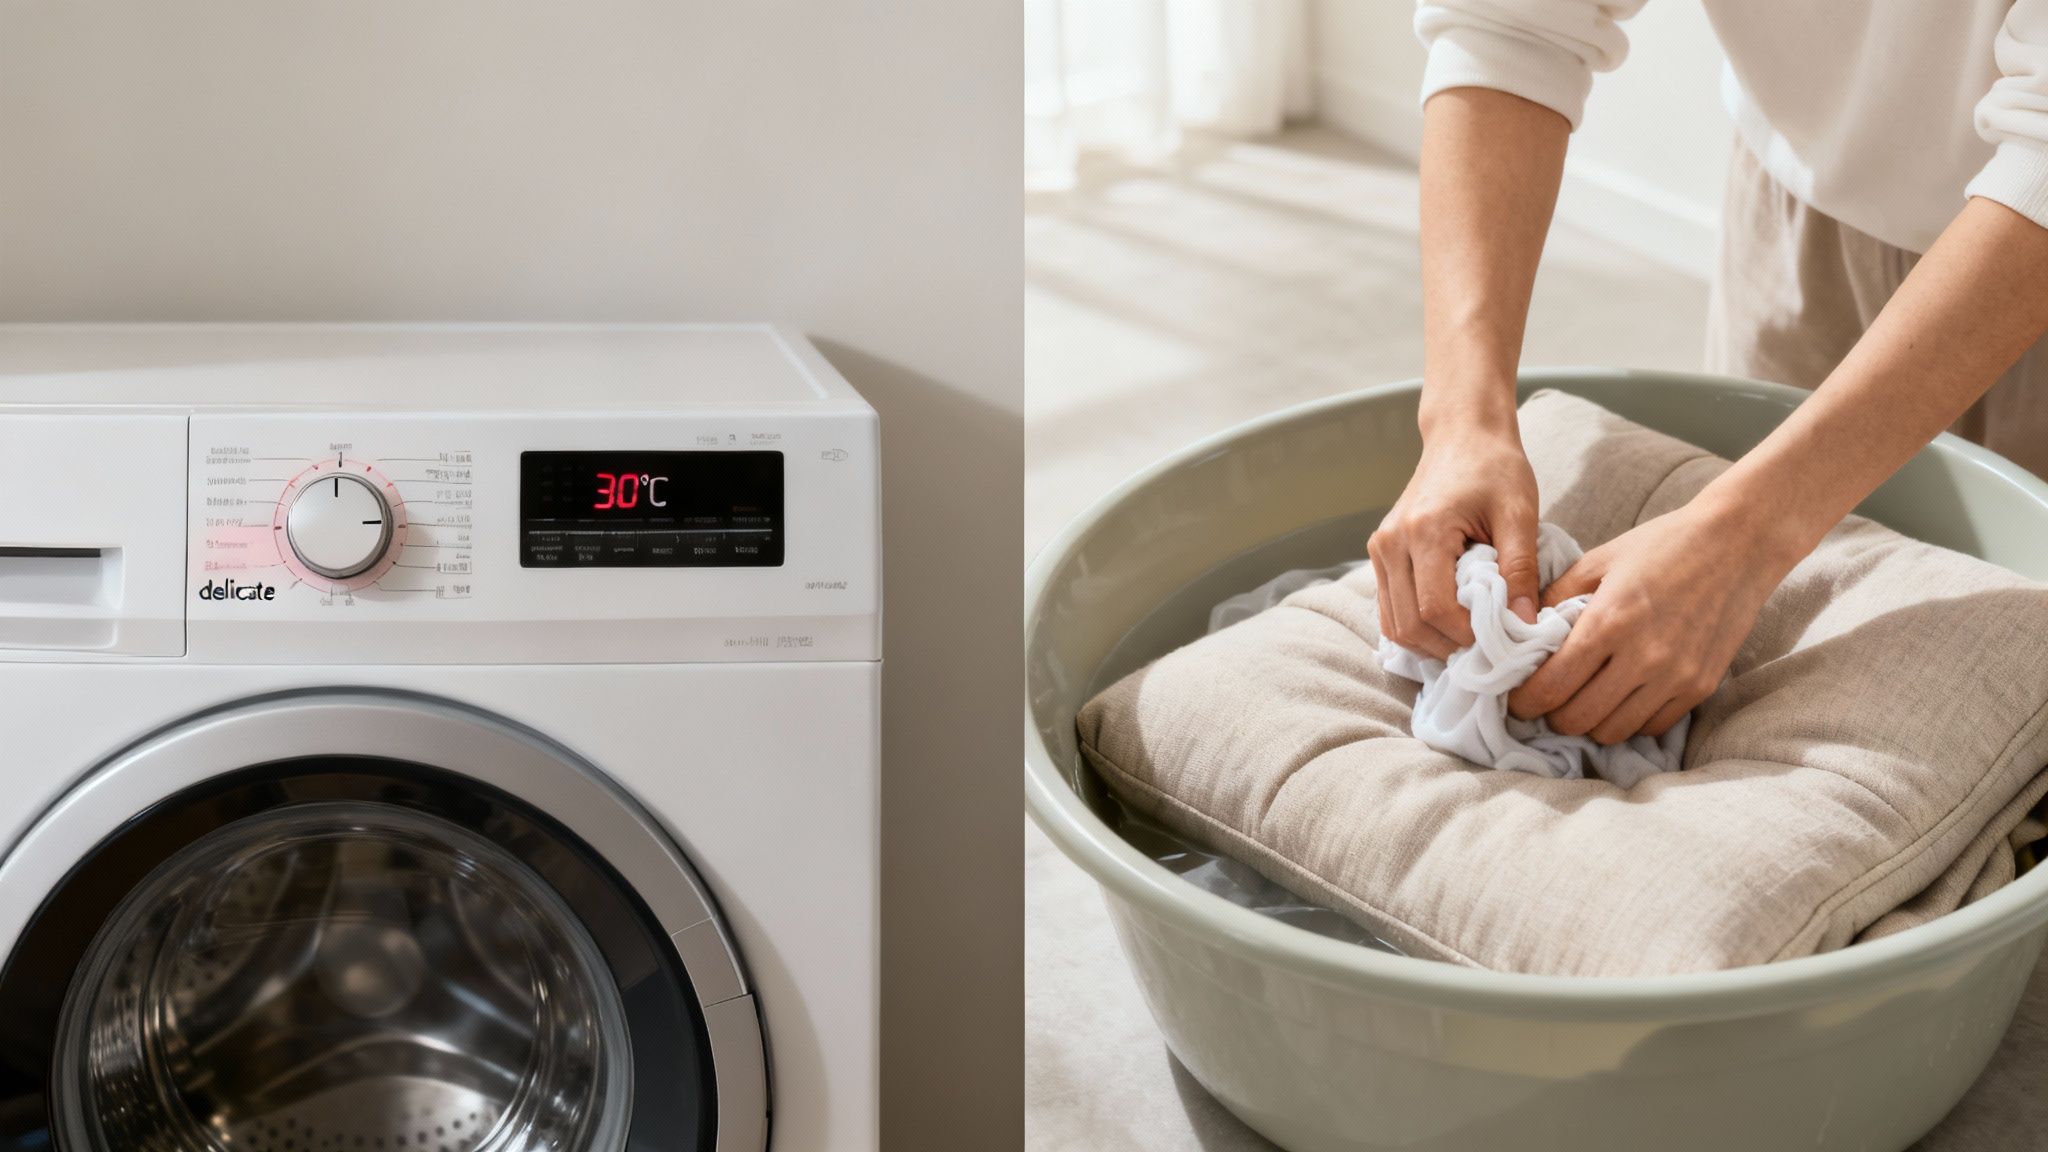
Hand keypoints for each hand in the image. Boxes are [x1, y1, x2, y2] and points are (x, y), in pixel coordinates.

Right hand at [1369, 427, 1540, 660]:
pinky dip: (1416, 627)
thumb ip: (1521, 570)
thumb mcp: (1520, 515)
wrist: (1463, 436)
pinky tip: (1449, 626)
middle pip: (1408, 624)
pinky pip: (1390, 608)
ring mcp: (1380, 549)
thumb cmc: (1496, 469)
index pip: (1434, 608)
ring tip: (1469, 640)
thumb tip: (1525, 625)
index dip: (1466, 635)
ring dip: (1430, 643)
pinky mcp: (1380, 554)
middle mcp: (1391, 542)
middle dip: (1448, 647)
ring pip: (1393, 624)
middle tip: (1487, 649)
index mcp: (1424, 530)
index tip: (1500, 638)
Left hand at [1506, 497, 1797, 743]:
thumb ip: (1555, 598)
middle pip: (1576, 719)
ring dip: (1590, 722)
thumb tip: (1522, 633)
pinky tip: (1622, 696)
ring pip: (1613, 731)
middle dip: (1552, 715)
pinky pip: (1651, 727)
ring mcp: (1675, 676)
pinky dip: (1629, 720)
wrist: (1738, 543)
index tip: (1517, 698)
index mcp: (1609, 621)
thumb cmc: (1663, 545)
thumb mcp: (1598, 560)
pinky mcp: (1701, 686)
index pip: (1550, 687)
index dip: (1524, 701)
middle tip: (1547, 700)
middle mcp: (1643, 657)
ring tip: (1583, 699)